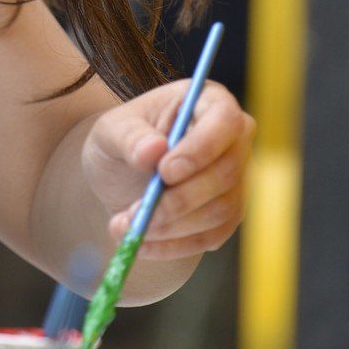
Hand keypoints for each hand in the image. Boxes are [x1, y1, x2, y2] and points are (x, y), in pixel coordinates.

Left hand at [81, 78, 254, 261]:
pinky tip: (142, 244)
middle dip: (180, 199)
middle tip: (138, 215)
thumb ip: (129, 136)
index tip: (165, 172)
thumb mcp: (110, 130)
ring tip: (127, 228)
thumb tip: (153, 150)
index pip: (225, 121)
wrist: (119, 175)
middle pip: (227, 173)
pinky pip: (212, 235)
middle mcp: (233, 140)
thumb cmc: (120, 140)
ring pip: (220, 210)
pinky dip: (175, 245)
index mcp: (209, 103)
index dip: (200, 149)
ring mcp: (237, 179)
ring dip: (172, 226)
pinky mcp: (228, 214)